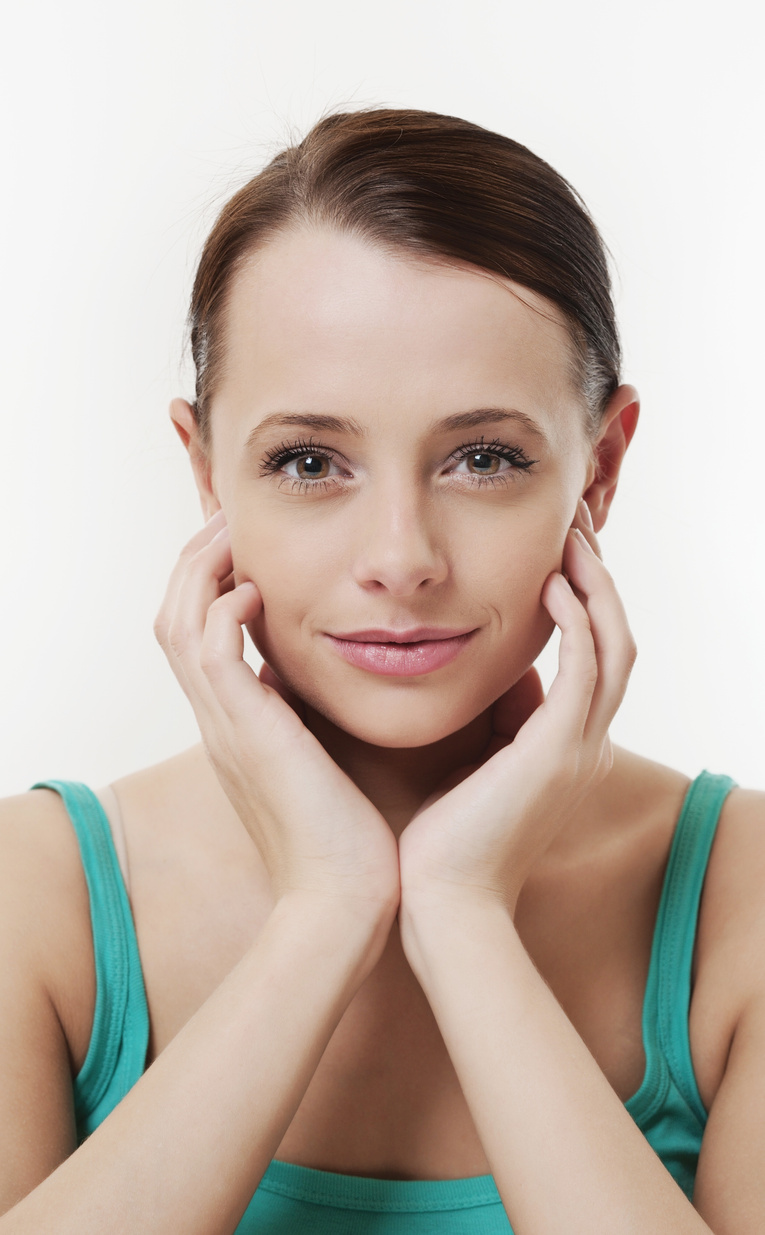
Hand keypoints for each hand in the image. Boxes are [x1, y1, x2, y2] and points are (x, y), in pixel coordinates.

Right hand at [153, 510, 399, 918]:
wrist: (345, 903)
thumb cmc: (351, 842)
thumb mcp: (327, 764)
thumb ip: (319, 720)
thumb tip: (336, 680)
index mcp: (239, 725)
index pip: (202, 635)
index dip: (213, 584)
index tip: (249, 547)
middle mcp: (221, 721)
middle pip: (176, 616)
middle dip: (198, 562)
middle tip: (230, 522)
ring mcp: (226, 727)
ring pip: (180, 624)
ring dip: (201, 571)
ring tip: (233, 533)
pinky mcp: (246, 734)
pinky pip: (210, 654)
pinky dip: (223, 610)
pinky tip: (257, 589)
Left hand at [397, 501, 636, 919]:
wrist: (441, 902)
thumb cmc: (441, 842)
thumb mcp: (473, 765)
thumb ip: (491, 720)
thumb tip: (492, 677)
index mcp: (564, 748)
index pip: (592, 657)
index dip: (582, 603)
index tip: (555, 555)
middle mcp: (583, 744)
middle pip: (615, 640)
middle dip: (599, 580)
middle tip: (576, 527)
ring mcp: (578, 748)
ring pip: (613, 646)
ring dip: (598, 588)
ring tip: (573, 537)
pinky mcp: (557, 751)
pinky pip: (586, 669)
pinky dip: (577, 623)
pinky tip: (553, 584)